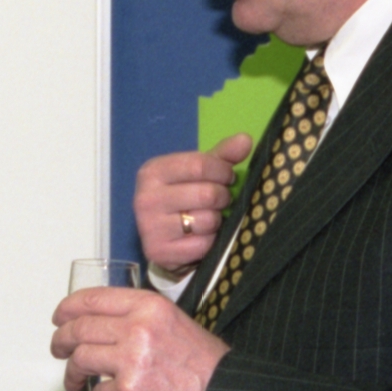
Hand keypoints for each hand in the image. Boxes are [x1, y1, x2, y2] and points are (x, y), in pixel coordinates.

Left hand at [50, 287, 229, 390]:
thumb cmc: (204, 365)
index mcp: (148, 306)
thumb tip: (107, 325)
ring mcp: (131, 360)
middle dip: (62, 340)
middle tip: (59, 348)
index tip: (60, 316)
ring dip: (72, 371)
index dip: (69, 308)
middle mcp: (137, 328)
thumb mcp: (174, 322)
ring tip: (73, 379)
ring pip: (81, 359)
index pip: (94, 299)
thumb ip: (140, 318)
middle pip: (80, 328)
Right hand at [135, 132, 251, 274]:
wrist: (163, 240)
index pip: (198, 165)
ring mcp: (150, 226)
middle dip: (223, 197)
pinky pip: (203, 244)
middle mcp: (146, 197)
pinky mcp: (159, 250)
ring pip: (207, 220)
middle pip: (206, 193)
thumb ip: (222, 156)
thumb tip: (246, 140)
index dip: (222, 171)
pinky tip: (201, 237)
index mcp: (152, 171)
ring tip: (209, 218)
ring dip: (217, 221)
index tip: (228, 177)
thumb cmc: (183, 199)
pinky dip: (210, 241)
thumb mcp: (198, 174)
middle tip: (222, 200)